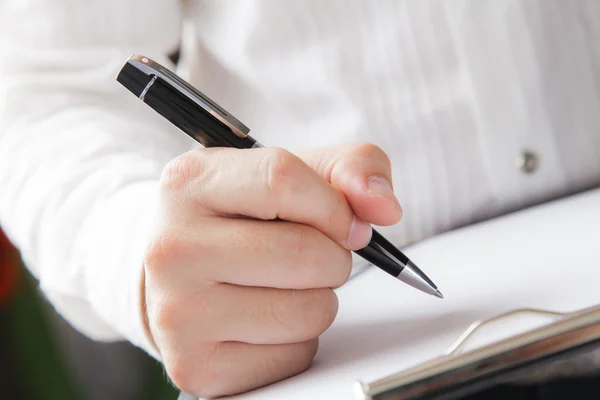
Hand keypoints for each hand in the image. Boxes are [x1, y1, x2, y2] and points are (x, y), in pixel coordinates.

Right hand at [142, 143, 401, 397]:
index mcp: (189, 184)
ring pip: (309, 312)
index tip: (341, 220)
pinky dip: (299, 340)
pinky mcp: (197, 367)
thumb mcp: (284, 173)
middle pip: (305, 254)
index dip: (332, 204)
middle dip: (332, 256)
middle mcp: (172, 247)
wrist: (180, 272)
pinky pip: (295, 357)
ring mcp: (178, 313)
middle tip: (310, 255)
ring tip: (283, 285)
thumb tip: (384, 206)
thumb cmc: (240, 219)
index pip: (283, 180)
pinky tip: (265, 319)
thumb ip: (346, 168)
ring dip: (319, 299)